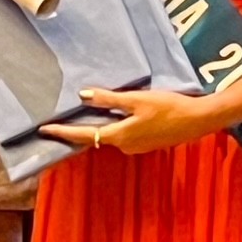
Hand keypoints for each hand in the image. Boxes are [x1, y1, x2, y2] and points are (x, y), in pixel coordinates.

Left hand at [38, 87, 218, 154]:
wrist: (197, 121)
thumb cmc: (168, 107)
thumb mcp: (137, 100)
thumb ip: (109, 99)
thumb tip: (83, 96)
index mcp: (119, 135)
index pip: (84, 135)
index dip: (63, 132)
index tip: (44, 130)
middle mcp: (125, 145)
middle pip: (95, 137)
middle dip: (76, 129)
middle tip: (57, 122)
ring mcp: (136, 146)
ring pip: (110, 135)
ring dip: (96, 126)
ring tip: (80, 114)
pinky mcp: (146, 142)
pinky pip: (122, 134)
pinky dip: (112, 125)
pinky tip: (112, 115)